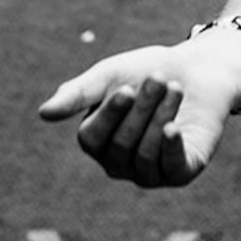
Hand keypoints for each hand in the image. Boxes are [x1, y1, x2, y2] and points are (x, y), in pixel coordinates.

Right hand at [36, 35, 240, 187]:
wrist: (197, 69)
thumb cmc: (146, 71)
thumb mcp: (109, 76)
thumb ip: (78, 93)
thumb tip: (44, 113)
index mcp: (97, 142)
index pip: (91, 139)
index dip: (109, 115)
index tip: (127, 88)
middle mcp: (120, 164)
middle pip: (120, 146)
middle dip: (141, 109)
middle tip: (158, 79)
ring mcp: (150, 172)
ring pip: (145, 156)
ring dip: (160, 117)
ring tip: (174, 87)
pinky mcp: (182, 171)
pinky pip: (171, 170)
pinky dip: (170, 148)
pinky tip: (172, 128)